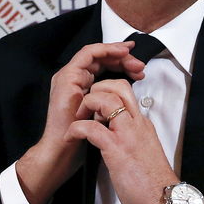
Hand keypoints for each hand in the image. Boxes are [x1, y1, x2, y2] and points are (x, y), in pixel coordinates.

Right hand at [15, 42, 145, 203]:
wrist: (63, 152)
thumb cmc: (82, 140)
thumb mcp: (103, 117)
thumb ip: (111, 103)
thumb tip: (129, 95)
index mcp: (84, 86)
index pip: (104, 66)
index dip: (122, 63)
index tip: (139, 67)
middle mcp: (75, 79)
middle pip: (100, 58)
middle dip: (122, 57)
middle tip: (139, 63)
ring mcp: (69, 77)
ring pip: (95, 52)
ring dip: (116, 51)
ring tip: (132, 56)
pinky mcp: (67, 78)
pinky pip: (87, 55)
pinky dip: (104, 51)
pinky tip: (119, 54)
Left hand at [65, 78, 177, 203]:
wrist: (163, 200)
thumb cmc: (152, 182)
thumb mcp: (144, 149)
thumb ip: (132, 137)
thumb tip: (116, 133)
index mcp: (142, 124)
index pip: (126, 92)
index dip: (107, 91)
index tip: (95, 107)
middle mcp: (136, 123)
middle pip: (118, 86)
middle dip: (97, 89)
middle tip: (87, 107)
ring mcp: (127, 134)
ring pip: (106, 100)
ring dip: (87, 104)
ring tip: (79, 118)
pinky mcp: (117, 150)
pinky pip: (92, 128)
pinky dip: (77, 128)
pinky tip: (72, 136)